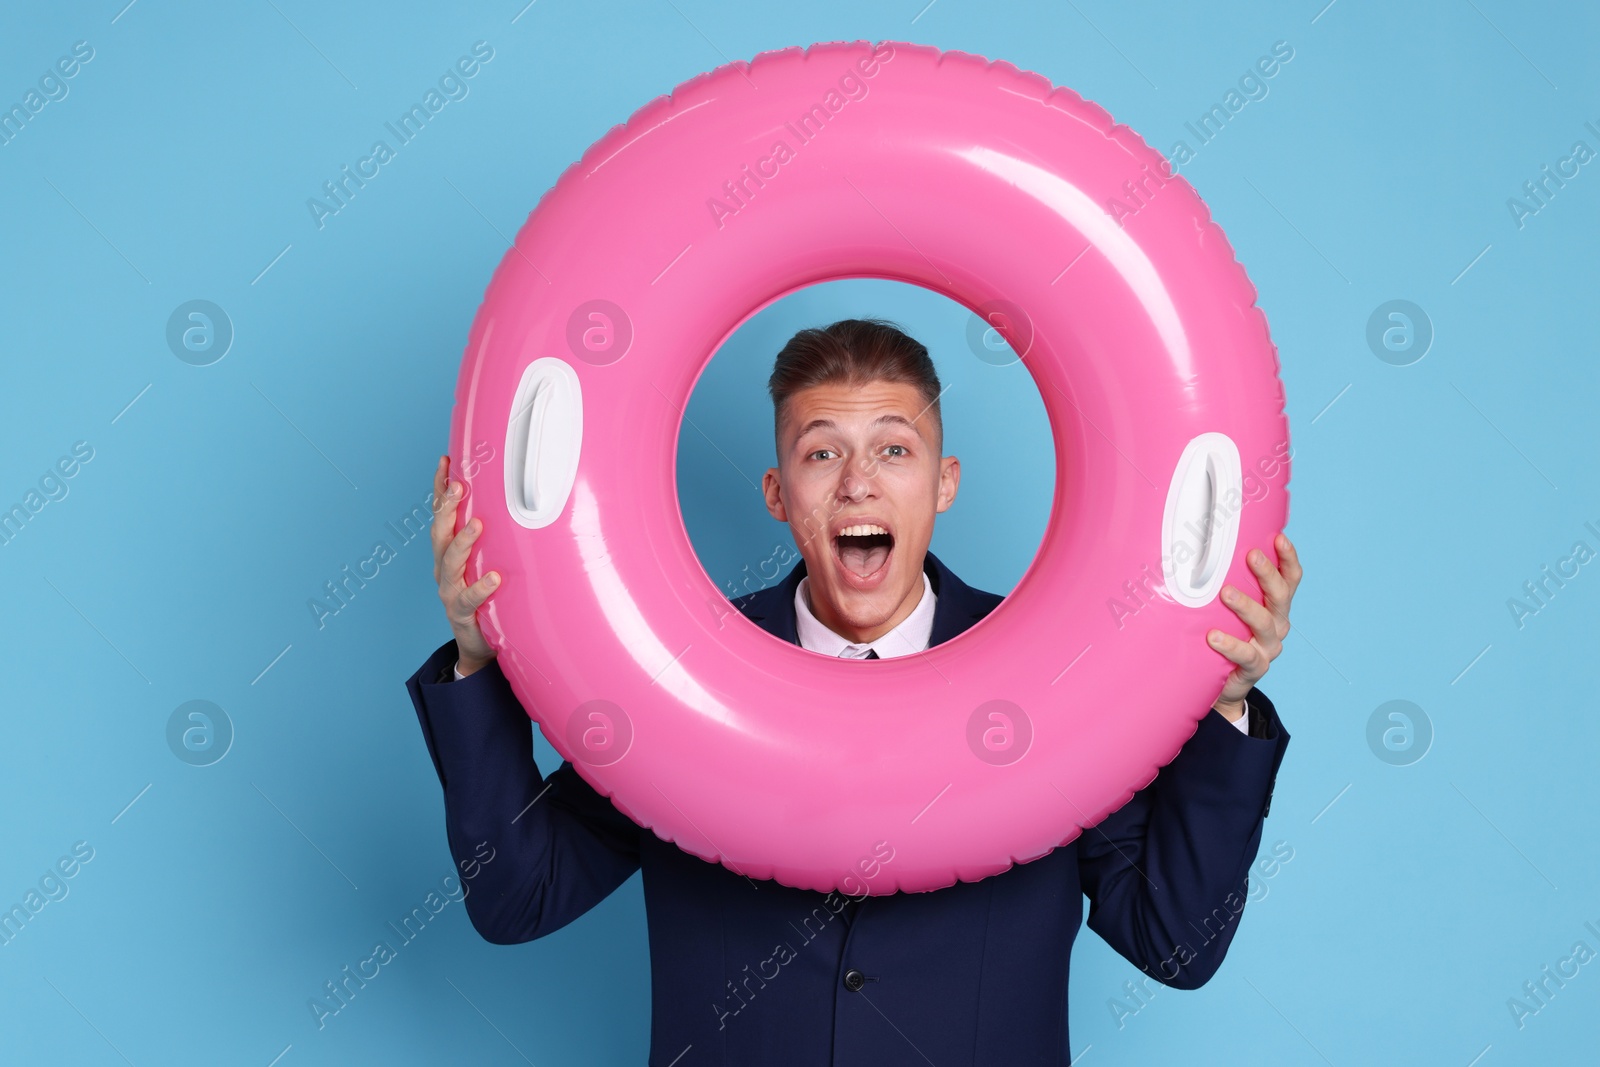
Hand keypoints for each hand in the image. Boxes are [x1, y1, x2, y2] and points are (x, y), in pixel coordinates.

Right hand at [431, 455, 499, 676]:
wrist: (478, 644)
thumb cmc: (484, 596)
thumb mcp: (484, 562)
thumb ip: (493, 537)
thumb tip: (517, 501)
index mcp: (447, 552)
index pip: (440, 515)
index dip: (441, 489)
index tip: (446, 461)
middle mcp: (444, 568)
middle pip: (440, 533)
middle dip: (447, 508)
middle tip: (460, 486)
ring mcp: (450, 591)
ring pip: (451, 562)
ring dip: (463, 542)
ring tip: (477, 524)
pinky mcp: (462, 613)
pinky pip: (470, 599)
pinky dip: (481, 587)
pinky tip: (494, 578)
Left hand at [1208, 532, 1301, 720]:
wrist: (1223, 683)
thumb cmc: (1224, 633)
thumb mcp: (1227, 609)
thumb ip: (1227, 584)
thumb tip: (1204, 547)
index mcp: (1275, 606)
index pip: (1290, 579)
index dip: (1288, 558)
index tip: (1279, 537)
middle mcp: (1277, 624)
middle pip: (1280, 596)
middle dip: (1267, 574)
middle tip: (1251, 555)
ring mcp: (1268, 647)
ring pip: (1264, 623)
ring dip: (1246, 606)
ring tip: (1225, 593)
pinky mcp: (1256, 668)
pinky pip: (1247, 655)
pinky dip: (1231, 645)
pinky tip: (1213, 637)